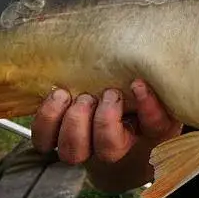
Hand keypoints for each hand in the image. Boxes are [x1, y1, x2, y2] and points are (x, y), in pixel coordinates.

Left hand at [31, 78, 182, 164]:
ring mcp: (83, 143)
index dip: (148, 109)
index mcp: (146, 127)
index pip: (154, 125)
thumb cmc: (126, 76)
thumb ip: (151, 64)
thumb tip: (148, 45)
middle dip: (103, 122)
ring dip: (72, 124)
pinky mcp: (55, 137)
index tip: (138, 83)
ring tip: (72, 96)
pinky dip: (46, 120)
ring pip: (74, 151)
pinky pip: (44, 141)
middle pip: (109, 150)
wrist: (99, 85)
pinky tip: (57, 96)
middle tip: (104, 94)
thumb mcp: (146, 70)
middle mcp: (115, 143)